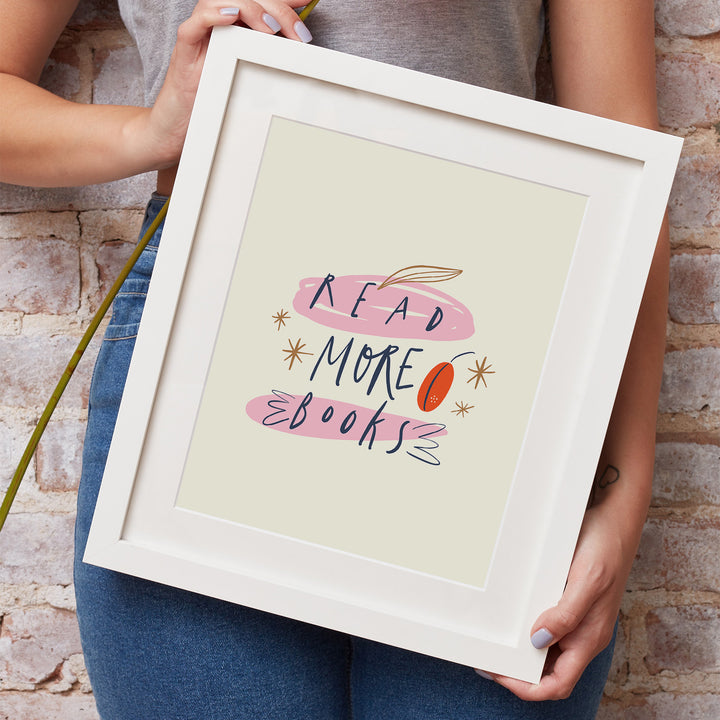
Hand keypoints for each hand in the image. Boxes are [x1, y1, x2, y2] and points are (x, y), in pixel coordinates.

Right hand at [140, 0, 308, 167]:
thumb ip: (267, 63)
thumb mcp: (248, 82)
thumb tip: (297, 56)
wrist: (178, 127)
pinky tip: (233, 16)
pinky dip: (213, 15)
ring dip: (251, 9)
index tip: (307, 1)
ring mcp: (200, 34)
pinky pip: (196, 23)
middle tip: (299, 34)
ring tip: (271, 28)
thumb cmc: (213, 104)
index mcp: (234, 29)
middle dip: (277, 10)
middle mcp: (216, 25)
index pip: (259, 2)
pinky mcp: (185, 50)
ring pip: (222, 1)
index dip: (284, 0)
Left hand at [477, 504, 632, 699]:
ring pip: (548, 653)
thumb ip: (565, 615)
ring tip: (495, 645)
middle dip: (519, 674)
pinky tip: (512, 621)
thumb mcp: (586, 581)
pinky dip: (528, 633)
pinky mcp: (571, 605)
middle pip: (550, 673)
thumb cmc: (606, 549)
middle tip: (488, 661)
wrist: (616, 521)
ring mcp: (578, 621)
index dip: (528, 688)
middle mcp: (584, 635)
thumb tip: (538, 640)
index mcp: (589, 638)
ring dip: (522, 654)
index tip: (500, 674)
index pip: (558, 683)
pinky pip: (548, 629)